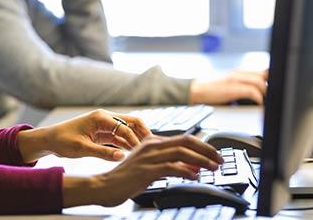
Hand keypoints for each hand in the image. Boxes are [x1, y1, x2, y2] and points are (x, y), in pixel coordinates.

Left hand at [17, 109, 150, 163]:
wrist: (50, 139)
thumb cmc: (62, 140)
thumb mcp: (81, 148)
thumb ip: (102, 152)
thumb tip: (122, 156)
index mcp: (100, 118)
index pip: (125, 127)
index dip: (135, 140)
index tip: (144, 153)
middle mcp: (105, 118)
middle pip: (131, 122)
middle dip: (143, 133)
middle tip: (154, 148)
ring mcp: (104, 125)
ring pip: (127, 130)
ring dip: (136, 139)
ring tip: (147, 152)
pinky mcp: (102, 133)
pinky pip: (120, 137)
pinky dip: (127, 144)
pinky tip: (134, 153)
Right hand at [62, 135, 223, 207]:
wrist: (105, 186)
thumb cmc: (125, 178)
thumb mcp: (148, 167)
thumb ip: (168, 164)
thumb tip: (192, 168)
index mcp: (152, 142)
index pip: (183, 138)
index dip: (202, 145)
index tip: (215, 154)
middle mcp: (151, 146)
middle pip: (185, 141)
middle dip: (206, 150)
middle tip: (220, 159)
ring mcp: (149, 157)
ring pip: (181, 152)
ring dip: (201, 160)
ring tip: (212, 168)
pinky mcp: (146, 169)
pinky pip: (171, 167)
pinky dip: (186, 171)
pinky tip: (194, 177)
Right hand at [190, 69, 267, 104]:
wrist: (196, 90)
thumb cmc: (211, 90)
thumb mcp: (230, 86)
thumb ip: (242, 87)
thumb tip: (257, 96)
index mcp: (239, 72)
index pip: (262, 72)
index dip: (271, 80)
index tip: (275, 89)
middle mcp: (239, 73)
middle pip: (264, 75)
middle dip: (271, 87)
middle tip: (272, 98)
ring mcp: (235, 79)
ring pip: (260, 83)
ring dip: (266, 93)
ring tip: (266, 103)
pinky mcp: (232, 88)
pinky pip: (252, 91)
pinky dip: (258, 98)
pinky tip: (257, 103)